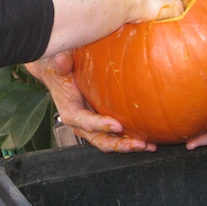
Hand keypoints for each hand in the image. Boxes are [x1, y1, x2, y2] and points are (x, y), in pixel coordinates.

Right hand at [26, 52, 157, 153]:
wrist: (59, 76)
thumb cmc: (59, 72)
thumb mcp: (57, 66)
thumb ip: (61, 64)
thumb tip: (62, 60)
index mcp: (70, 113)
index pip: (85, 122)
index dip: (101, 125)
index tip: (117, 125)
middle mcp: (81, 125)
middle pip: (100, 140)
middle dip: (120, 144)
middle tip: (138, 143)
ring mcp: (93, 127)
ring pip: (110, 142)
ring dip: (129, 145)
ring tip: (148, 145)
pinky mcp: (102, 124)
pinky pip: (116, 136)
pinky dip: (131, 139)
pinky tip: (148, 140)